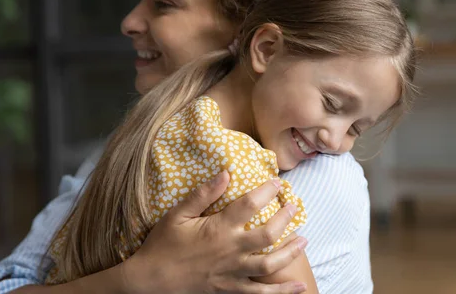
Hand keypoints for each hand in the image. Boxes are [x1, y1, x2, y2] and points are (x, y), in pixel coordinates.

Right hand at [121, 171, 308, 293]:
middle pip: (268, 234)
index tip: (278, 182)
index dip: (267, 191)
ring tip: (304, 240)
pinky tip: (299, 286)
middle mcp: (230, 250)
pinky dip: (282, 291)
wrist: (151, 281)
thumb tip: (226, 173)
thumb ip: (203, 194)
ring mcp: (233, 272)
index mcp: (218, 228)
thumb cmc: (163, 245)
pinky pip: (260, 293)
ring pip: (270, 263)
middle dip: (285, 219)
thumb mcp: (177, 214)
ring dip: (290, 251)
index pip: (250, 205)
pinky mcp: (230, 289)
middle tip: (294, 207)